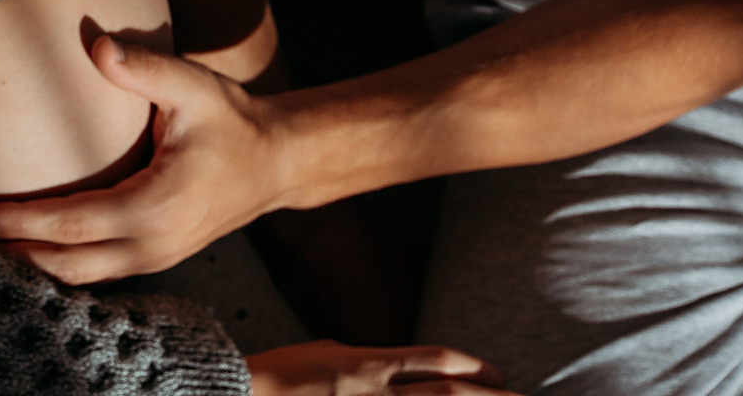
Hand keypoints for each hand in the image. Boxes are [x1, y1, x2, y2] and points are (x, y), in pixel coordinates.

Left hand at [0, 36, 289, 281]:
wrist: (277, 163)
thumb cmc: (232, 121)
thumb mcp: (193, 88)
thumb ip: (143, 69)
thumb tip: (96, 47)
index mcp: (156, 206)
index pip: (73, 223)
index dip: (22, 223)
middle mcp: (154, 244)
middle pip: (68, 263)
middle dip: (15, 254)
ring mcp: (157, 258)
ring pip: (82, 276)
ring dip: (34, 266)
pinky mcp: (157, 258)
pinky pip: (99, 272)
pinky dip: (61, 265)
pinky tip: (31, 251)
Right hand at [246, 341, 512, 394]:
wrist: (244, 391)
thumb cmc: (281, 371)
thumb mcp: (326, 351)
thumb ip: (362, 357)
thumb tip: (386, 363)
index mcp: (371, 362)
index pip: (436, 359)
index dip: (474, 366)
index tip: (499, 373)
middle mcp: (377, 392)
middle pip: (447, 394)